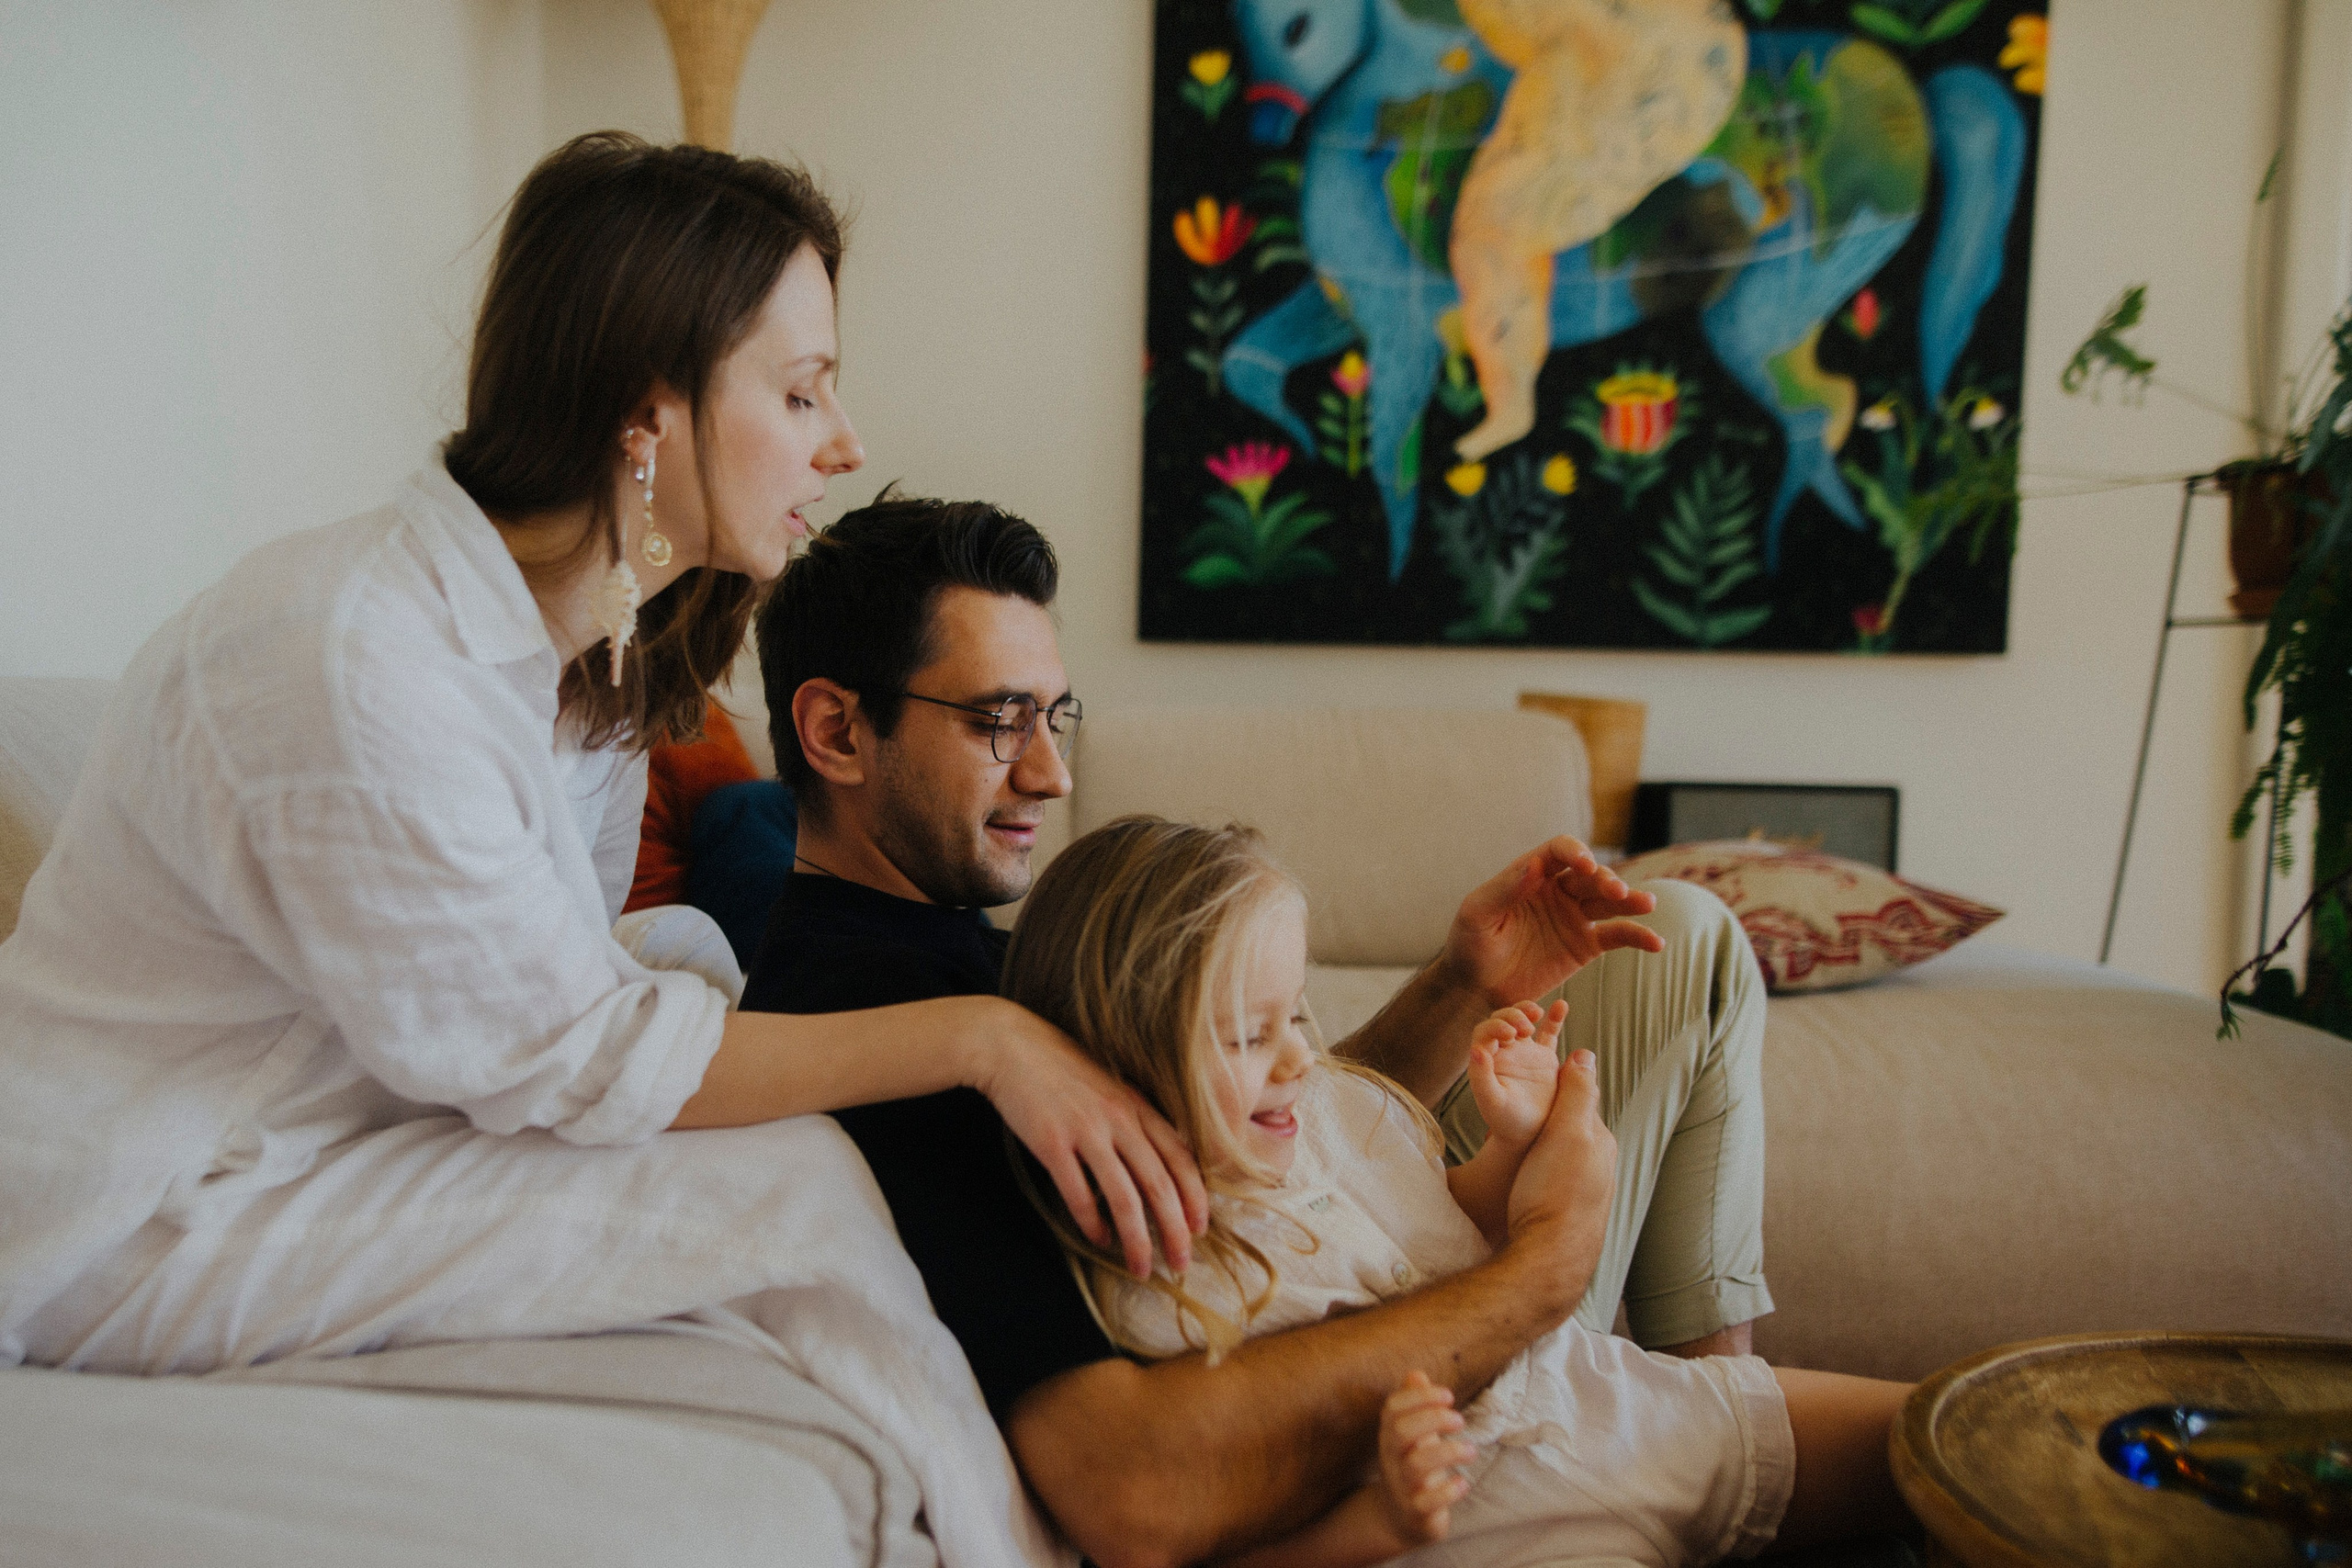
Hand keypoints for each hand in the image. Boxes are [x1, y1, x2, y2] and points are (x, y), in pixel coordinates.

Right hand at [970, 1000, 1209, 1276]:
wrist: (1011, 1046)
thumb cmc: (1062, 1069)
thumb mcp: (1111, 1087)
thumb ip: (1135, 1119)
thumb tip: (1156, 1162)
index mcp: (1138, 1106)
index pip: (1180, 1158)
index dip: (1195, 1197)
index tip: (1201, 1228)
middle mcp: (1119, 1119)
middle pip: (1160, 1184)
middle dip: (1176, 1230)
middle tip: (1181, 1264)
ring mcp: (1086, 1131)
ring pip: (1124, 1198)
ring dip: (1137, 1239)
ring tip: (1140, 1267)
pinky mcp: (1052, 1143)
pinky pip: (1079, 1194)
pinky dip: (1091, 1223)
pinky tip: (1097, 1239)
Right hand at [1375, 1371, 1472, 1547]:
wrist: (1399, 1519)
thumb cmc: (1413, 1467)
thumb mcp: (1413, 1435)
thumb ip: (1415, 1405)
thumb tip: (1416, 1373)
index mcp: (1390, 1436)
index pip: (1393, 1408)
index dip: (1419, 1397)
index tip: (1449, 1395)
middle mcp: (1391, 1459)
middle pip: (1400, 1431)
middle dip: (1432, 1419)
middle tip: (1460, 1420)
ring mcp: (1402, 1486)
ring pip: (1415, 1465)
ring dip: (1448, 1452)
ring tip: (1471, 1451)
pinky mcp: (1416, 1512)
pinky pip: (1426, 1502)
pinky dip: (1448, 1491)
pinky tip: (1463, 1483)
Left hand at [1442, 837, 1662, 1007]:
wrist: (1476, 987)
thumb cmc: (1469, 945)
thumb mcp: (1477, 914)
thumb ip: (1504, 889)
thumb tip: (1535, 865)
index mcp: (1531, 874)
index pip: (1560, 852)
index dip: (1576, 852)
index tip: (1586, 865)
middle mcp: (1558, 890)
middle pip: (1592, 875)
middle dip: (1606, 879)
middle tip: (1617, 891)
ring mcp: (1574, 916)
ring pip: (1610, 902)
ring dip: (1631, 900)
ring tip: (1647, 904)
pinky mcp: (1585, 945)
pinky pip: (1617, 935)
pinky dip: (1638, 936)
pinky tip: (1655, 943)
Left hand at [1467, 999, 1565, 1149]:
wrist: (1532, 1137)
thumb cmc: (1507, 1123)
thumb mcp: (1493, 1103)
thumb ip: (1481, 1077)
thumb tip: (1475, 1050)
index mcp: (1486, 1060)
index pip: (1485, 1031)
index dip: (1495, 1025)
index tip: (1509, 1033)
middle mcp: (1503, 1053)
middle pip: (1502, 1019)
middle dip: (1512, 1016)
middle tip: (1525, 1028)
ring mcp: (1524, 1053)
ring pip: (1522, 1021)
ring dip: (1527, 1011)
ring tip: (1536, 1014)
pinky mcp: (1544, 1059)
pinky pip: (1549, 1034)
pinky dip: (1554, 1019)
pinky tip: (1562, 1005)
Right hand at [1504, 1048, 1615, 1267]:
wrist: (1549, 1259)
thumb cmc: (1552, 1193)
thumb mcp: (1566, 1133)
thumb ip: (1577, 1093)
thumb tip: (1585, 1054)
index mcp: (1600, 1141)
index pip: (1580, 1100)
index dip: (1554, 1089)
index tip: (1528, 1085)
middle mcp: (1601, 1165)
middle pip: (1574, 1129)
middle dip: (1550, 1121)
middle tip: (1517, 1121)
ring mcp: (1590, 1192)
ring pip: (1567, 1157)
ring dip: (1547, 1150)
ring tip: (1521, 1155)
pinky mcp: (1575, 1213)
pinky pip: (1560, 1181)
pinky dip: (1545, 1174)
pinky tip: (1529, 1184)